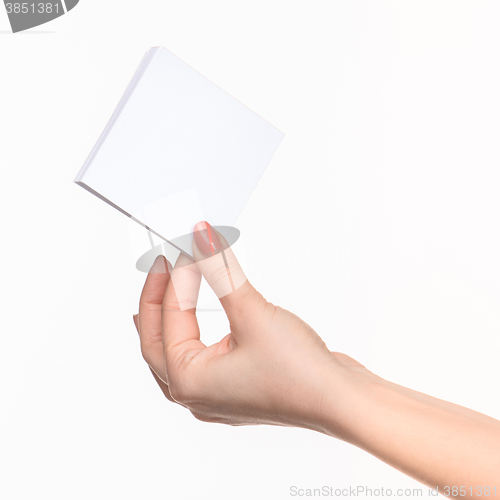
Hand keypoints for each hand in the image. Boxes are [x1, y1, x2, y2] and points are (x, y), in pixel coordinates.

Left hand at [132, 221, 364, 431]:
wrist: (340, 401)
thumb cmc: (297, 373)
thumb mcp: (252, 313)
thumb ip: (221, 272)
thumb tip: (202, 237)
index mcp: (189, 381)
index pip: (169, 318)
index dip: (174, 277)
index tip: (184, 248)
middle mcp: (196, 394)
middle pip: (156, 343)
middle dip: (156, 302)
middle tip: (161, 268)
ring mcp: (217, 395)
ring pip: (174, 356)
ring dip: (167, 324)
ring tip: (160, 300)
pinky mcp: (236, 388)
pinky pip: (198, 361)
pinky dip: (190, 338)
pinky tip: (194, 331)